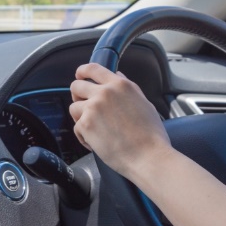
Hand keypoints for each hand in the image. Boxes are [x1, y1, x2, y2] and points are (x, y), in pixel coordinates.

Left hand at [70, 63, 172, 181]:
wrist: (149, 156)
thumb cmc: (151, 135)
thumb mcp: (144, 103)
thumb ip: (128, 87)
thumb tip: (118, 75)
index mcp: (120, 85)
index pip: (93, 68)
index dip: (82, 71)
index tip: (79, 75)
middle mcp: (104, 93)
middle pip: (76, 86)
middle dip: (77, 96)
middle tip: (85, 107)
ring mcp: (93, 108)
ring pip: (74, 108)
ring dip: (81, 118)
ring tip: (97, 130)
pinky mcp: (85, 124)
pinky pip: (76, 127)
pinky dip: (84, 136)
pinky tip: (98, 142)